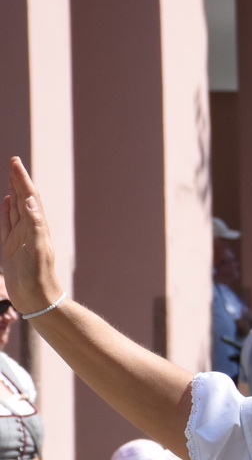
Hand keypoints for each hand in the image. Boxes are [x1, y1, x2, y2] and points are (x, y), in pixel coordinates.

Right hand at [0, 156, 64, 313]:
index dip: (22, 179)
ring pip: (15, 208)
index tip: (15, 162)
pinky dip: (6, 210)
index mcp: (37, 226)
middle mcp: (29, 228)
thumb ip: (35, 224)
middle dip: (18, 179)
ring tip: (11, 176)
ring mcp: (19, 237)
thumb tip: (30, 200)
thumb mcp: (37, 248)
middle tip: (14, 161)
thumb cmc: (38, 276)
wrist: (35, 298)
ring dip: (13, 191)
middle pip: (23, 198)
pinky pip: (7, 223)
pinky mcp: (9, 246)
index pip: (29, 197)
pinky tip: (6, 201)